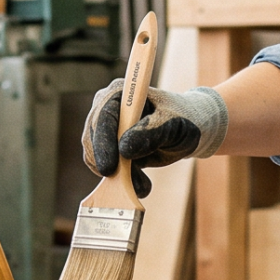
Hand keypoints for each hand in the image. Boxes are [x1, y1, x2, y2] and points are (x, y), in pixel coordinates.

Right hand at [82, 83, 227, 196]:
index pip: (103, 117)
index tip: (109, 168)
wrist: (186, 131)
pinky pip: (104, 167)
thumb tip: (124, 149)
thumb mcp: (173, 124)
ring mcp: (104, 128)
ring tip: (143, 186)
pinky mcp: (108, 147)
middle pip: (93, 139)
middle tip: (131, 185)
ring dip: (117, 176)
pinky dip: (119, 180)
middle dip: (109, 164)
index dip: (103, 143)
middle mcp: (106, 107)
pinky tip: (139, 184)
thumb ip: (151, 133)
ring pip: (96, 156)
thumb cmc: (182, 119)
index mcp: (120, 93)